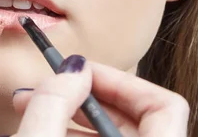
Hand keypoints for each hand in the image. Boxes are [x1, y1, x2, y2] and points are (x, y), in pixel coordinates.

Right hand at [11, 55, 188, 136]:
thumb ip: (54, 103)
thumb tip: (73, 68)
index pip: (165, 106)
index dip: (122, 80)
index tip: (83, 71)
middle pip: (139, 116)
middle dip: (88, 94)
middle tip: (52, 85)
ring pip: (117, 132)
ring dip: (75, 113)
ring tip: (32, 106)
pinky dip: (73, 133)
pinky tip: (44, 127)